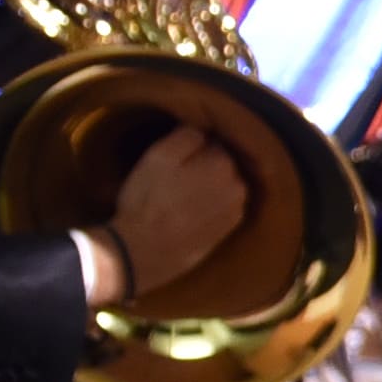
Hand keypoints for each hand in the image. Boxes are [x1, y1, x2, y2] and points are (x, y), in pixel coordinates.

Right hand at [106, 127, 250, 292]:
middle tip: (175, 178)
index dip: (194, 148)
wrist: (142, 251)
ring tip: (180, 197)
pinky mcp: (229, 231)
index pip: (214, 141)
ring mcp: (236, 211)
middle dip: (204, 166)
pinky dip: (211, 206)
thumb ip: (188, 135)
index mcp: (224, 162)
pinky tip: (188, 211)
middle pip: (223, 164)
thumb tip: (204, 130)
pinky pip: (222, 207)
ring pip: (223, 186)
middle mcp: (238, 186)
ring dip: (209, 187)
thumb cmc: (147, 200)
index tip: (176, 158)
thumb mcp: (159, 156)